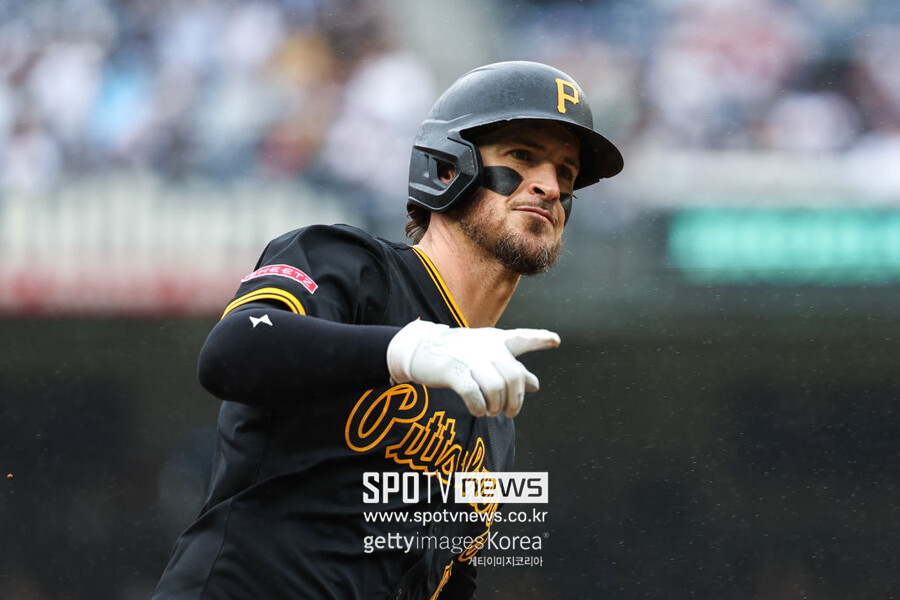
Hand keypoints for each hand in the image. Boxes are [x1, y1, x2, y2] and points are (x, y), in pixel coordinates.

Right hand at [387, 320, 559, 417]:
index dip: (539, 339)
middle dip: (515, 401)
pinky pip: (476, 395)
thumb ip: (512, 369)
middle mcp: (487, 347)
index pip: (522, 338)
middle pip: (514, 378)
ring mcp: (470, 358)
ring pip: (497, 389)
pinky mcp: (455, 372)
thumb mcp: (487, 356)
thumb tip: (536, 385)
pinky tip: (478, 410)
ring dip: (497, 407)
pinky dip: (480, 408)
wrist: (421, 350)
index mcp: (496, 340)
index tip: (555, 341)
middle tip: (509, 413)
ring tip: (491, 412)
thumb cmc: (459, 354)